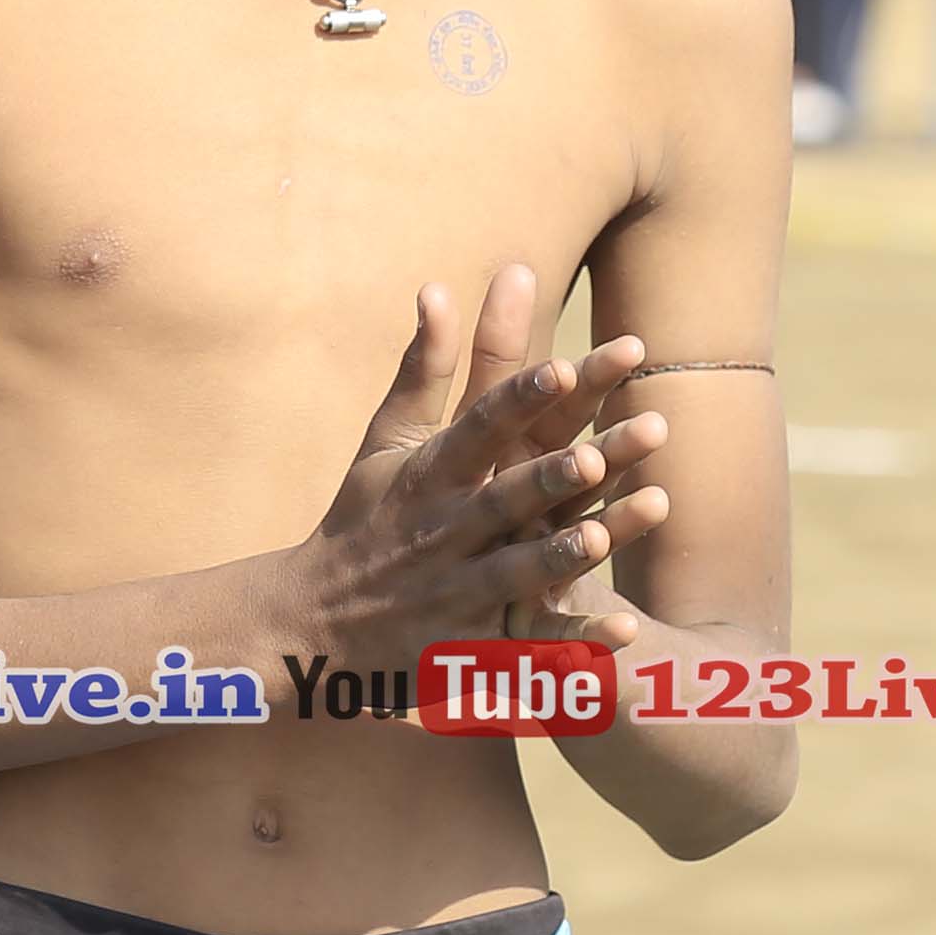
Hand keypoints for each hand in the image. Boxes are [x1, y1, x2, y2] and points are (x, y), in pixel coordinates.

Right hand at [290, 266, 664, 676]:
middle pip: (503, 499)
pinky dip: (573, 645)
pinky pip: (530, 647)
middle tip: (600, 452)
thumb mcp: (386, 442)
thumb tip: (438, 285)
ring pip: (517, 572)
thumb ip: (423, 369)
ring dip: (560, 556)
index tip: (562, 366)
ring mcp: (456, 593)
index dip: (519, 398)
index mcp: (428, 476)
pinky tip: (625, 631)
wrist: (310, 628)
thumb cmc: (362, 519)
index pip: (477, 428)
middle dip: (551, 477)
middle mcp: (442, 531)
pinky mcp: (471, 648)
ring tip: (603, 536)